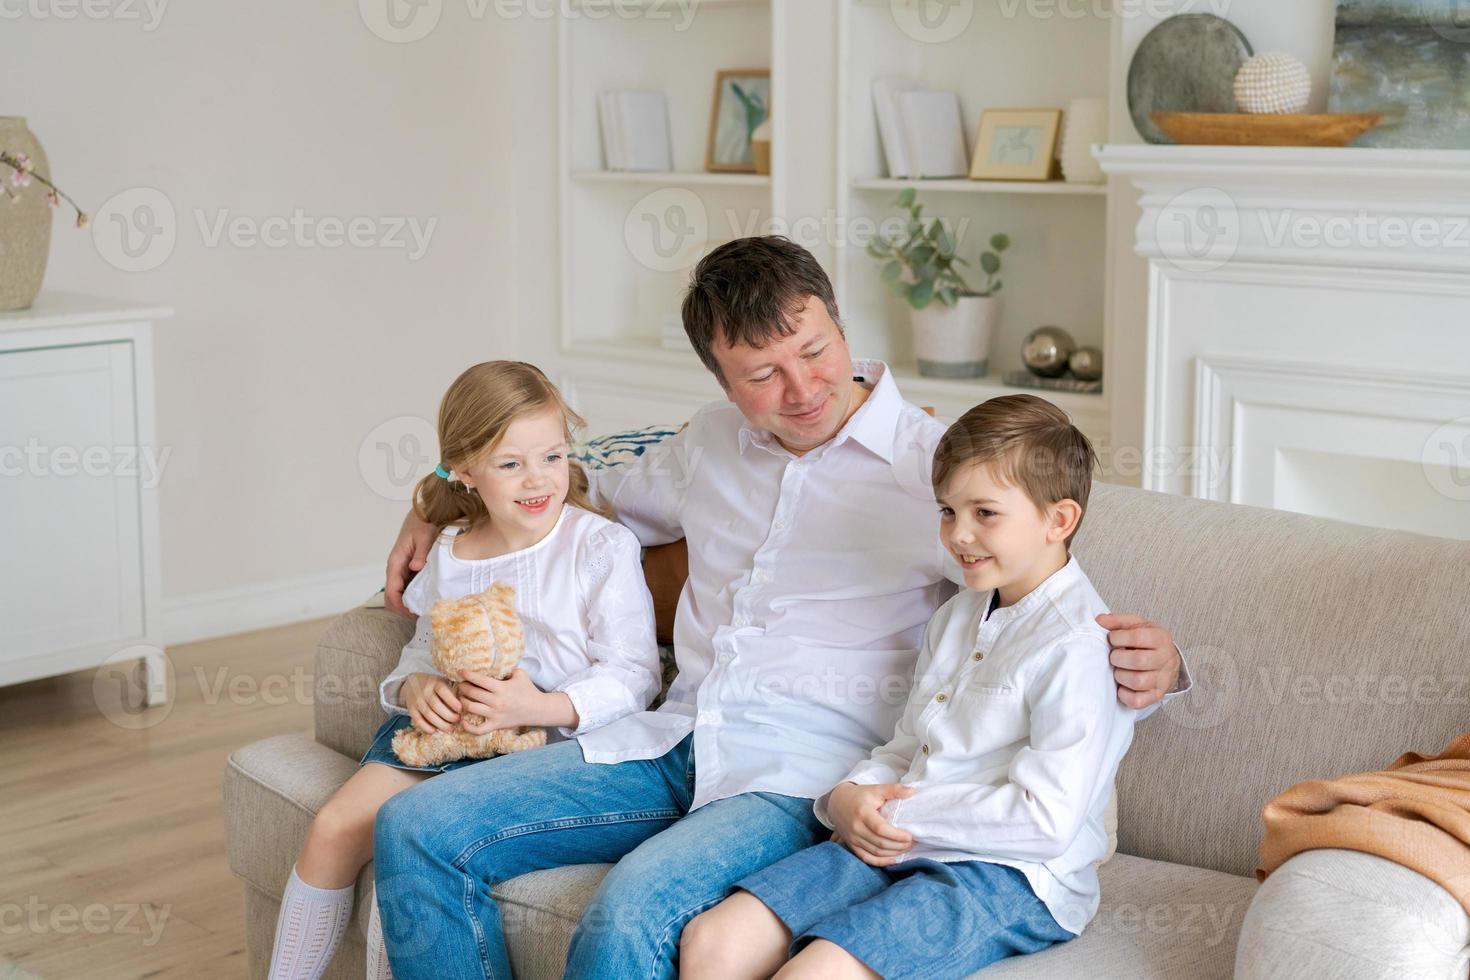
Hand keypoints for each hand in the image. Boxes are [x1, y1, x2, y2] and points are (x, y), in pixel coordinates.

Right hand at [385, 510, 436, 616]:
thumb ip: (421, 553)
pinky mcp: (410, 570)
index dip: (400, 606)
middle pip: (392, 597)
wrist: (425, 514)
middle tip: (421, 616)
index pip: (392, 591)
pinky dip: (414, 596)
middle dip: (403, 609)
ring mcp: (402, 570)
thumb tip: (414, 568)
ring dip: (409, 604)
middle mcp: (396, 568)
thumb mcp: (424, 537)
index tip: (413, 614)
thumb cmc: (424, 523)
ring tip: (426, 611)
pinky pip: (408, 588)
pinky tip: (428, 600)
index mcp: (395, 562)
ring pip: (400, 594)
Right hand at [401, 673, 461, 733]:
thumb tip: (467, 704)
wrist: (412, 683)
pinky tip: (434, 731)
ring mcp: (417, 700)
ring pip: (428, 714)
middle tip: (457, 721)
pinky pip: (418, 720)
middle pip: (436, 706)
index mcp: (435, 683)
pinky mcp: (411, 709)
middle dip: (448, 716)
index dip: (452, 701)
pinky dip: (426, 727)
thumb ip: (453, 690)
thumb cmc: (435, 685)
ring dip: (440, 724)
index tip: (460, 709)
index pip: (443, 691)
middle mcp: (425, 691)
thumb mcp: (443, 682)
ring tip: (450, 729)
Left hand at [458, 669, 573, 731]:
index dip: (467, 674)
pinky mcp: (496, 725)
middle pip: (472, 693)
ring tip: (462, 698)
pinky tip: (463, 720)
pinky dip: (468, 727)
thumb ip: (508, 668)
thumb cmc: (528, 690)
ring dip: (463, 702)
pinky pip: (478, 729)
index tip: (460, 671)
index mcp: (501, 687)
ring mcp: (495, 714)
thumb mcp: (520, 674)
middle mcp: (496, 701)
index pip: (479, 679)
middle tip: (460, 684)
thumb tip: (497, 663)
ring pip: (471, 708)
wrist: (538, 709)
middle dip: (463, 687)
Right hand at [826, 782, 914, 866]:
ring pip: (875, 852)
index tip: (910, 836)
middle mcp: (856, 828)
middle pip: (880, 843)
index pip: (880, 829)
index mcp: (863, 813)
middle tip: (912, 842)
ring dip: (893, 853)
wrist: (837, 802)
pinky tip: (893, 860)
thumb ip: (894, 790)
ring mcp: (852, 838)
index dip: (896, 835)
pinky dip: (881, 862)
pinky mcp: (851, 845)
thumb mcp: (876, 789)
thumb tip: (913, 792)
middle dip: (899, 846)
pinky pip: (867, 858)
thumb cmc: (859, 795)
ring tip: (906, 848)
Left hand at [1097, 613, 1180, 708]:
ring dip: (1120, 676)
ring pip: (1138, 681)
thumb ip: (1118, 621)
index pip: (1139, 637)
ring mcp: (1162, 680)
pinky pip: (1138, 701)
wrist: (1166, 661)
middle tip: (1114, 656)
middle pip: (1139, 661)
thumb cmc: (1147, 642)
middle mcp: (1166, 659)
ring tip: (1118, 670)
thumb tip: (1100, 620)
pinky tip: (1121, 686)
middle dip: (1118, 658)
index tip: (1112, 639)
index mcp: (1161, 638)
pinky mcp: (1156, 696)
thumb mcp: (1136, 626)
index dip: (1119, 638)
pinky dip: (1124, 695)